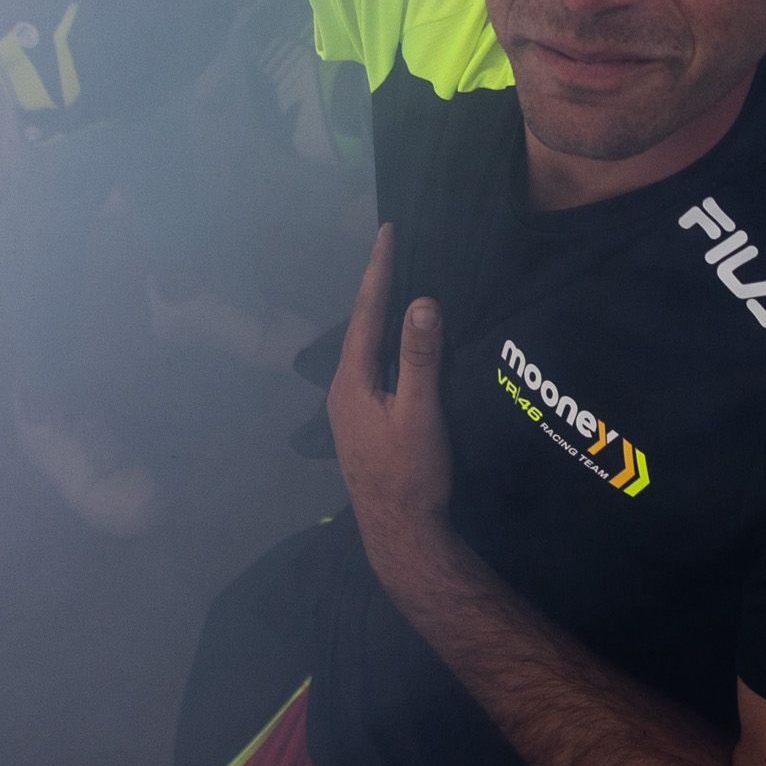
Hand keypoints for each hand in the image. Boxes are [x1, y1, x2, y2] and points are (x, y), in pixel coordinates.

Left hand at [327, 225, 454, 579]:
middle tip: (397, 247)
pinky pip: (374, 366)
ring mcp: (351, 409)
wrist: (400, 534)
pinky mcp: (364, 423)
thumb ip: (420, 358)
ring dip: (382, 316)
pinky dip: (387, 343)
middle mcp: (343, 390)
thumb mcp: (420, 414)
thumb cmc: (411, 475)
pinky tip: (403, 342)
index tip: (389, 230)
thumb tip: (422, 301)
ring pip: (367, 348)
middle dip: (378, 286)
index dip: (379, 270)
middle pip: (362, 326)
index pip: (367, 312)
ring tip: (401, 284)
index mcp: (351, 381)